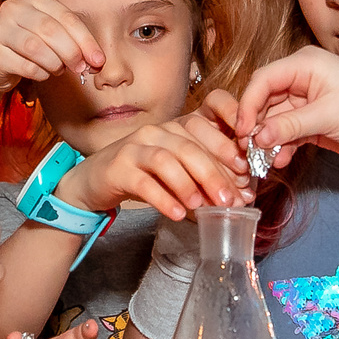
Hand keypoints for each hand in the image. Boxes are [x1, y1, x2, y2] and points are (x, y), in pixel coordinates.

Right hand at [0, 0, 103, 97]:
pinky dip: (41, 74)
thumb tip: (97, 62)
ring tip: (58, 69)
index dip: (85, 40)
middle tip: (80, 68)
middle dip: (71, 52)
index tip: (98, 60)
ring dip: (55, 63)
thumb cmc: (30, 47)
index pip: (66, 16)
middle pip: (50, 30)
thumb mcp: (52, 36)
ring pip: (36, 48)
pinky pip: (25, 66)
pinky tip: (42, 74)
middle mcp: (13, 9)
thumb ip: (74, 43)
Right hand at [65, 109, 250, 218]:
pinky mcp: (118, 167)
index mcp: (174, 127)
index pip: (203, 124)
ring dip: (188, 185)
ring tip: (202, 207)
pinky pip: (144, 182)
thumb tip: (241, 197)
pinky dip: (164, 199)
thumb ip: (205, 179)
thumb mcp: (176, 173)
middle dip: (213, 174)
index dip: (226, 144)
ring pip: (167, 160)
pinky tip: (178, 214)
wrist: (94, 182)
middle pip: (189, 147)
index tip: (244, 170)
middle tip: (229, 200)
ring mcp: (134, 147)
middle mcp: (156, 131)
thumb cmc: (142, 176)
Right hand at [236, 47, 338, 164]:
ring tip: (261, 160)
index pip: (264, 80)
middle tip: (246, 150)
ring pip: (274, 120)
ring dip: (266, 140)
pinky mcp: (312, 122)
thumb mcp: (327, 116)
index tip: (241, 130)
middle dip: (255, 125)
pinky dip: (281, 147)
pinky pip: (287, 134)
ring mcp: (307, 102)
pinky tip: (278, 161)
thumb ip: (289, 125)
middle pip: (265, 100)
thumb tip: (256, 137)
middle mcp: (302, 79)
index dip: (248, 104)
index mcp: (305, 64)